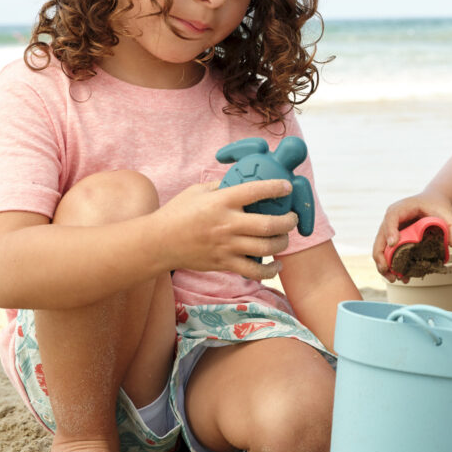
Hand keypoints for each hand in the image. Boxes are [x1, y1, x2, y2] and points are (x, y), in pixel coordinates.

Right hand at [154, 179, 298, 279]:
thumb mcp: (198, 191)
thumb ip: (222, 185)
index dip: (276, 188)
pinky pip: (254, 271)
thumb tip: (242, 180)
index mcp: (221, 202)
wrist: (159, 243)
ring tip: (284, 237)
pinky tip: (276, 265)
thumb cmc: (178, 213)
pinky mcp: (224, 264)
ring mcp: (227, 246)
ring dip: (282, 243)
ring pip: (266, 248)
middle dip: (288, 221)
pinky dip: (270, 270)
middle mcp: (227, 224)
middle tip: (292, 218)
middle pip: (269, 225)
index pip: (255, 191)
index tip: (286, 187)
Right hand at [371, 193, 451, 281]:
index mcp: (402, 209)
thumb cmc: (436, 207)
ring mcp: (391, 232)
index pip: (392, 217)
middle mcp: (392, 221)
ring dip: (385, 265)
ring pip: (381, 250)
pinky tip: (402, 276)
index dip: (390, 231)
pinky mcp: (395, 242)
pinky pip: (389, 255)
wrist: (433, 205)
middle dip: (381, 256)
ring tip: (395, 278)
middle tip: (388, 270)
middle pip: (380, 237)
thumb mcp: (448, 214)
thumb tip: (451, 243)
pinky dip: (393, 266)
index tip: (394, 244)